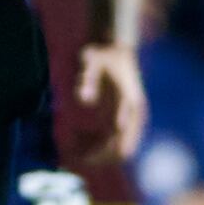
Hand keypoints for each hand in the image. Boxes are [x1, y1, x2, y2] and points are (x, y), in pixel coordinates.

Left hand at [72, 41, 144, 165]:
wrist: (115, 45)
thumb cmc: (104, 52)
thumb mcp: (93, 60)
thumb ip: (89, 77)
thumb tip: (84, 101)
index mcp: (132, 106)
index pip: (122, 143)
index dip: (101, 154)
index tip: (79, 157)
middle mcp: (134, 117)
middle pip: (121, 151)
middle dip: (97, 159)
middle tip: (70, 158)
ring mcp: (128, 119)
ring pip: (114, 149)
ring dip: (94, 154)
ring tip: (69, 150)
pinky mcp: (119, 119)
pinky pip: (109, 141)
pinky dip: (94, 145)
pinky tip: (75, 138)